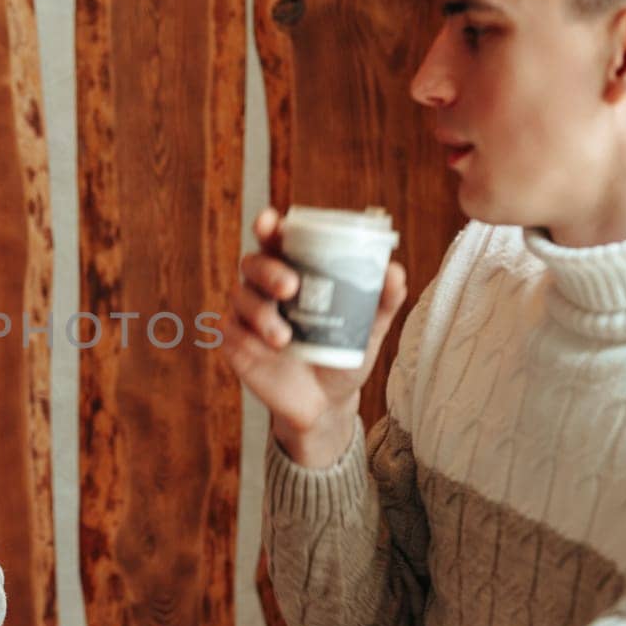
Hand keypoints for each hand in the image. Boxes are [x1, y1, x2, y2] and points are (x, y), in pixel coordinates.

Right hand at [223, 206, 406, 465]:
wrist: (326, 404)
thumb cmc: (343, 354)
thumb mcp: (368, 328)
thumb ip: (382, 300)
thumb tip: (395, 271)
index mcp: (295, 271)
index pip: (277, 241)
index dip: (268, 226)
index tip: (270, 221)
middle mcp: (267, 288)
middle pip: (253, 262)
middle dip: (268, 269)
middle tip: (291, 287)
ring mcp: (248, 314)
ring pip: (241, 296)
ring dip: (261, 313)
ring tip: (284, 339)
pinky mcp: (236, 343)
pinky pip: (231, 330)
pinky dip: (245, 336)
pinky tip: (264, 350)